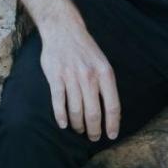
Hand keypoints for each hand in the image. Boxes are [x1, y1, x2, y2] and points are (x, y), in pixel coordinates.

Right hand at [38, 14, 120, 140]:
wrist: (64, 30)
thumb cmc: (85, 49)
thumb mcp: (102, 62)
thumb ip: (106, 84)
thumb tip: (111, 110)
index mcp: (105, 73)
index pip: (112, 106)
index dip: (112, 124)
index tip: (111, 136)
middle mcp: (89, 76)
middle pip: (93, 112)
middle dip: (94, 129)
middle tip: (93, 137)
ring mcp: (71, 77)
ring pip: (76, 110)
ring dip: (78, 125)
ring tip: (79, 130)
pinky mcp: (55, 77)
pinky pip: (59, 102)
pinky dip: (61, 116)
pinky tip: (63, 124)